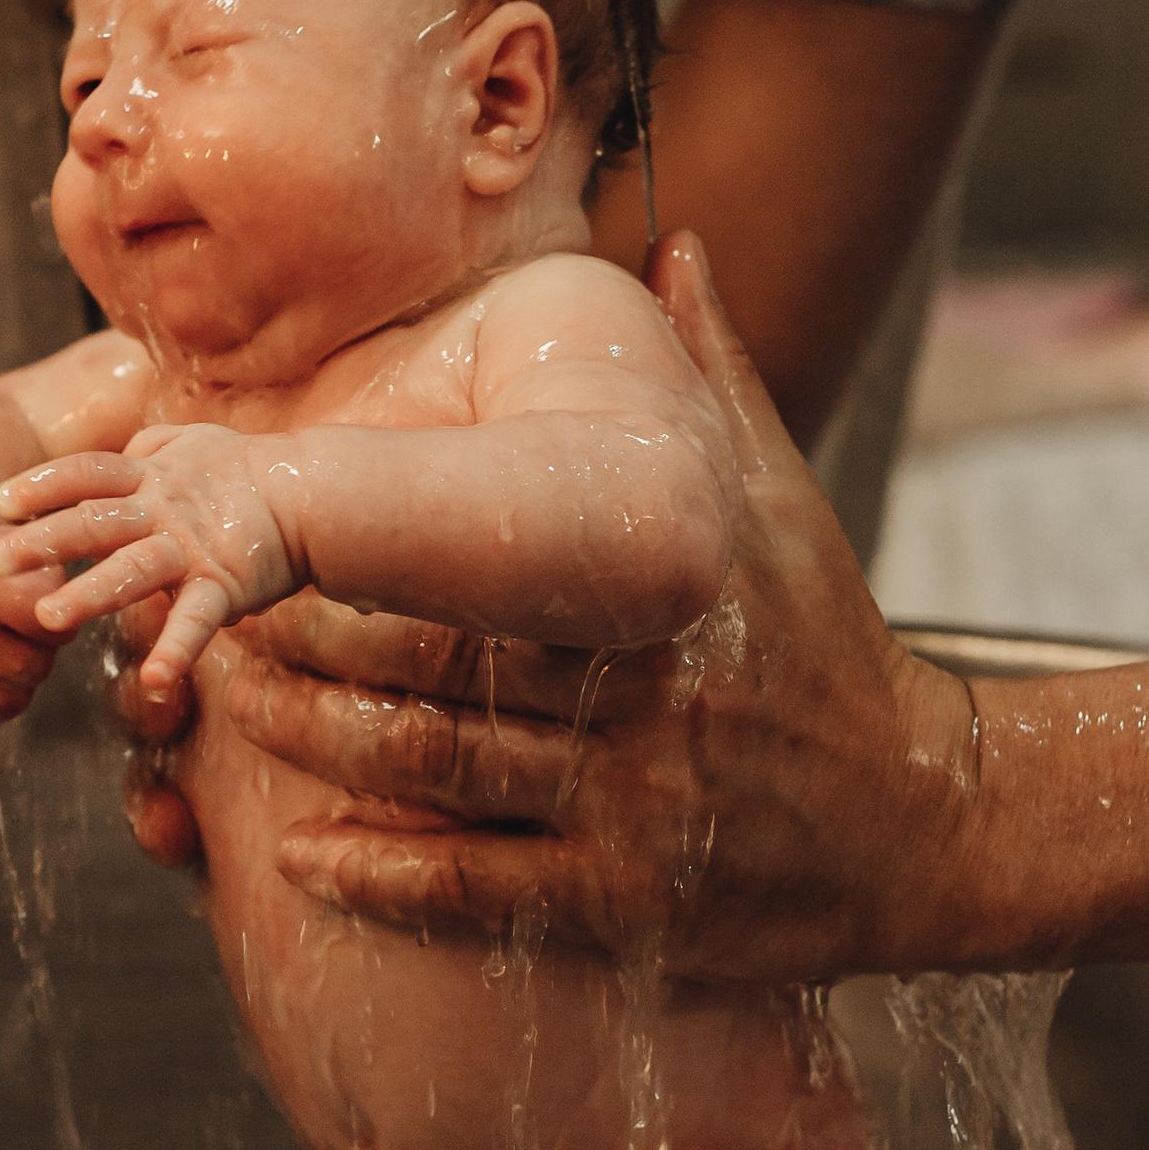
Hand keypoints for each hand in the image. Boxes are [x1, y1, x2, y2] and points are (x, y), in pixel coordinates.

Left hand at [0, 427, 306, 709]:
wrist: (315, 493)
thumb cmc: (254, 470)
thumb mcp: (198, 444)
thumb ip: (156, 444)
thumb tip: (131, 444)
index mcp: (152, 476)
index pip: (86, 474)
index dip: (42, 485)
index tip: (0, 501)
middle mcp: (163, 509)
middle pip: (93, 521)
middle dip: (40, 542)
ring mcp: (191, 548)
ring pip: (131, 571)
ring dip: (88, 595)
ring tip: (47, 619)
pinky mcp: (223, 585)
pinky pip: (196, 622)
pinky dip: (177, 651)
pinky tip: (155, 683)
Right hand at [0, 493, 62, 734]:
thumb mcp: (23, 551)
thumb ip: (63, 586)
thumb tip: (102, 618)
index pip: (54, 627)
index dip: (55, 617)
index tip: (37, 603)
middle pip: (35, 668)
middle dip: (36, 650)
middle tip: (11, 625)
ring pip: (14, 702)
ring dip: (16, 679)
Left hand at [206, 237, 982, 984]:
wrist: (928, 824)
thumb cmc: (835, 650)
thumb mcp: (788, 505)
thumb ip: (718, 378)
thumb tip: (678, 247)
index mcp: (655, 588)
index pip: (478, 559)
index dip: (362, 549)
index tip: (284, 521)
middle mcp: (638, 695)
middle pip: (431, 664)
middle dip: (308, 645)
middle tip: (220, 619)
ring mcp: (631, 805)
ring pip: (434, 770)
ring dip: (317, 745)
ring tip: (234, 708)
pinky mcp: (628, 902)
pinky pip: (476, 890)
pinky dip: (380, 875)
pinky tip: (304, 857)